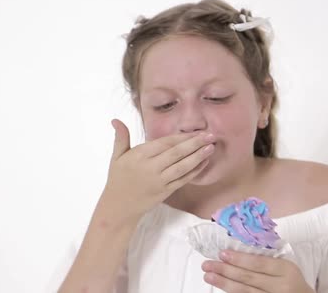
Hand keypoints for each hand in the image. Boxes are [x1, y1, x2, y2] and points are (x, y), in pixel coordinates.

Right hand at [96, 119, 215, 225]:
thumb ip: (121, 137)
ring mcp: (160, 181)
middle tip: (210, 135)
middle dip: (195, 143)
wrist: (119, 207)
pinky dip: (195, 171)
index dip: (182, 137)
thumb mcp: (117, 156)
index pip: (165, 143)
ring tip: (211, 148)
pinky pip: (183, 180)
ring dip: (198, 157)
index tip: (195, 131)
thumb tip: (115, 120)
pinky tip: (204, 163)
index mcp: (140, 156)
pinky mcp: (166, 191)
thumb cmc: (118, 179)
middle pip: (177, 153)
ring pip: (182, 167)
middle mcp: (151, 168)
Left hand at [201, 250, 313, 292]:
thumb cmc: (291, 279)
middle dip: (225, 270)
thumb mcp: (285, 266)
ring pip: (245, 292)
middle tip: (207, 264)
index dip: (239, 259)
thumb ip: (266, 258)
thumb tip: (236, 247)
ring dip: (224, 283)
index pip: (258, 263)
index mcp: (285, 269)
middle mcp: (280, 286)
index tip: (221, 253)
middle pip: (248, 278)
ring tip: (208, 276)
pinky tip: (222, 287)